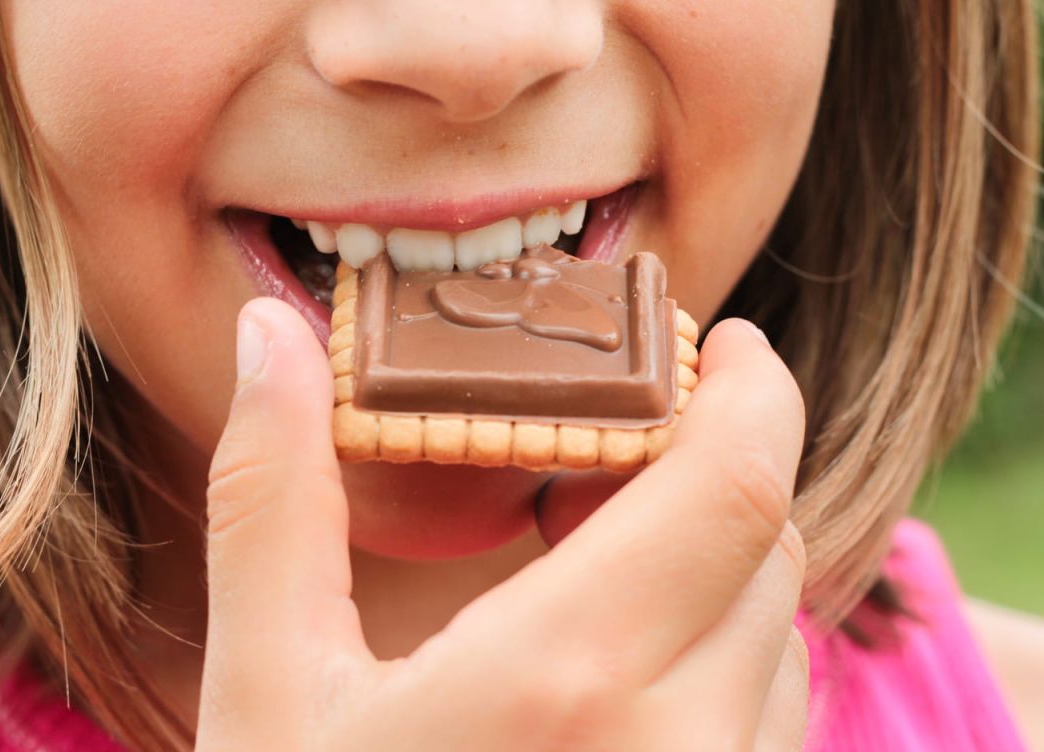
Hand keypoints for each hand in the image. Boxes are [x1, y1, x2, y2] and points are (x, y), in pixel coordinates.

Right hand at [197, 298, 808, 750]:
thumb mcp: (267, 686)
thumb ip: (273, 495)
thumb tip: (268, 334)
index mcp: (564, 684)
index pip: (731, 489)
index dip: (752, 392)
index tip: (718, 340)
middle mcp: (674, 749)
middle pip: (764, 544)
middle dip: (713, 463)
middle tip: (625, 429)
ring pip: (775, 633)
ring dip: (716, 558)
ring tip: (607, 540)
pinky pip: (765, 715)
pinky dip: (720, 645)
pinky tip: (619, 657)